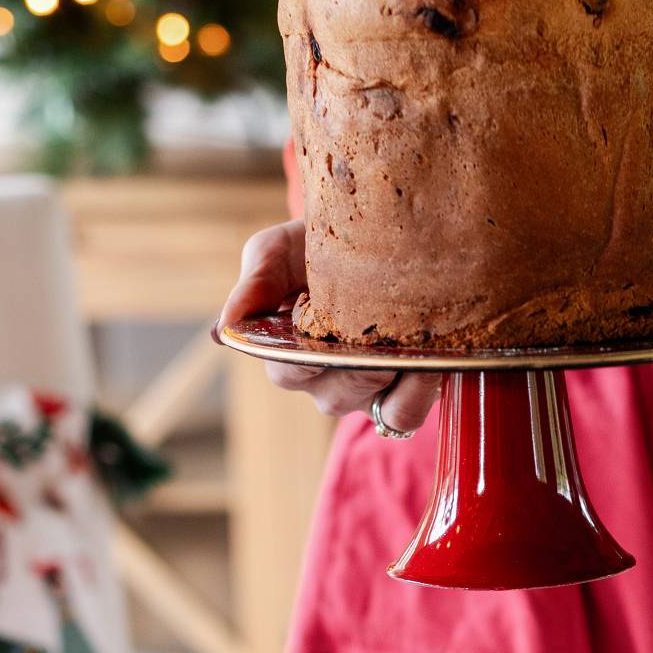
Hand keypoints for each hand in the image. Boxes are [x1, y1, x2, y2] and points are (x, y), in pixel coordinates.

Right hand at [220, 219, 439, 432]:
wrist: (377, 239)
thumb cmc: (316, 247)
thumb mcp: (279, 249)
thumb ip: (254, 278)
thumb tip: (225, 324)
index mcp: (283, 352)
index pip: (284, 369)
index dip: (301, 352)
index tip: (316, 314)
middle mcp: (319, 382)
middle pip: (331, 391)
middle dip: (355, 359)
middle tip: (374, 322)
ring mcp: (360, 395)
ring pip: (368, 399)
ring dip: (391, 368)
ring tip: (409, 334)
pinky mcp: (399, 401)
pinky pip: (404, 414)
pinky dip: (418, 391)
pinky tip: (427, 360)